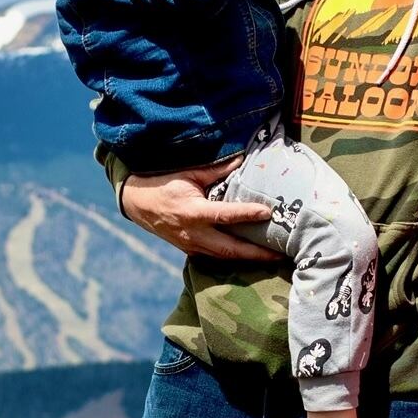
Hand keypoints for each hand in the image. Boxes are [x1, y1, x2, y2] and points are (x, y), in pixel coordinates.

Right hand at [119, 158, 277, 260]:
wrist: (136, 203)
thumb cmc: (162, 183)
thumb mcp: (187, 173)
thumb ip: (216, 170)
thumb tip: (242, 159)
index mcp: (191, 211)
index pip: (224, 215)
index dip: (246, 214)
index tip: (267, 212)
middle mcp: (192, 233)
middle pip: (229, 249)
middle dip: (256, 253)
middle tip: (280, 252)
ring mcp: (191, 246)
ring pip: (224, 257)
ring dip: (249, 258)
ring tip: (273, 256)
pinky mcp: (190, 250)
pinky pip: (216, 257)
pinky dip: (234, 257)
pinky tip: (252, 255)